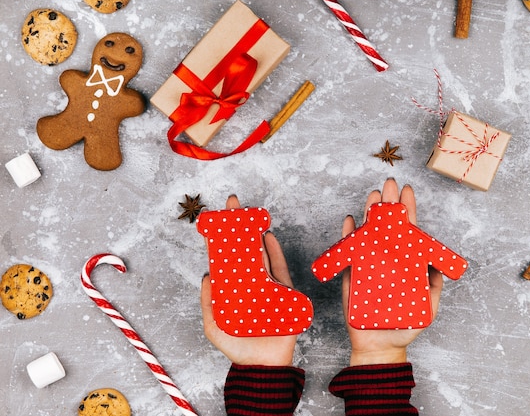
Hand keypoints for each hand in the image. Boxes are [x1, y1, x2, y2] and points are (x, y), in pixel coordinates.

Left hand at [200, 195, 296, 365]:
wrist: (262, 364)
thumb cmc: (238, 348)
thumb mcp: (214, 326)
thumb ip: (208, 303)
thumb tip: (207, 275)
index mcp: (232, 288)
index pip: (223, 257)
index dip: (219, 237)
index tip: (214, 218)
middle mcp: (248, 282)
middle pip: (242, 248)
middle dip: (237, 225)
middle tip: (233, 203)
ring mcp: (266, 285)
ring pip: (260, 252)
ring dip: (255, 232)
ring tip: (249, 213)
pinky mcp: (283, 291)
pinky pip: (279, 267)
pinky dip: (275, 251)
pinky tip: (268, 236)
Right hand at [342, 178, 443, 365]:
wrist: (379, 345)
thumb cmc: (404, 326)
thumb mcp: (427, 306)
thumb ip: (433, 285)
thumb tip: (436, 263)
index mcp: (405, 263)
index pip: (408, 231)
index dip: (408, 210)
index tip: (407, 191)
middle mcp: (387, 258)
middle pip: (388, 225)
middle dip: (389, 203)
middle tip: (389, 184)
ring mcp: (369, 264)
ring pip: (368, 232)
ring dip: (370, 213)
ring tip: (373, 195)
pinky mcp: (352, 273)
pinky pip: (348, 250)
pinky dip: (349, 234)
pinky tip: (351, 219)